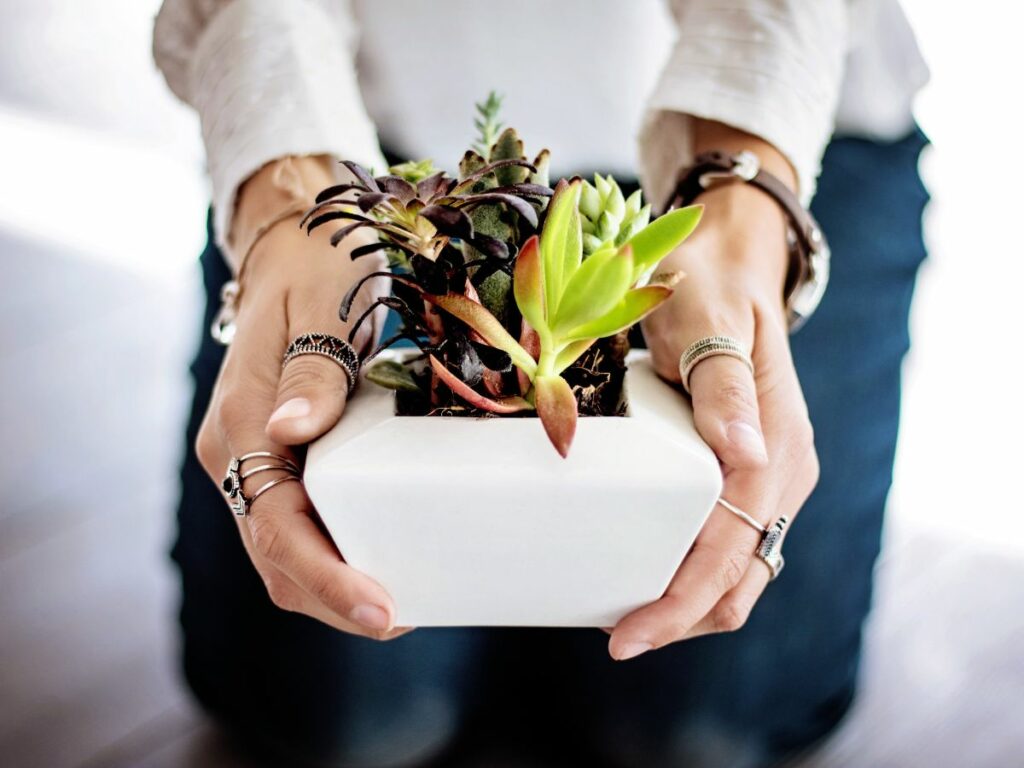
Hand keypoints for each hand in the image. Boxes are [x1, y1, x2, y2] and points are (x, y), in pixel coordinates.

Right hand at [195, 158, 407, 639]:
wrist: (293, 247)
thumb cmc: (314, 269)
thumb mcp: (321, 308)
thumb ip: (310, 373)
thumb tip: (290, 432)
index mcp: (240, 426)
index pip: (278, 527)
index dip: (329, 578)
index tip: (384, 612)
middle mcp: (238, 455)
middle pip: (277, 557)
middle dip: (335, 601)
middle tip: (404, 619)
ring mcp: (255, 460)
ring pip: (283, 552)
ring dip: (334, 589)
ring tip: (401, 606)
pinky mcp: (279, 459)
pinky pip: (299, 525)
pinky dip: (334, 557)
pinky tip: (381, 559)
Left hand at [609, 165, 818, 659]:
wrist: (728, 265)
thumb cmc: (710, 287)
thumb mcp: (708, 321)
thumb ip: (724, 384)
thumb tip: (743, 454)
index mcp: (775, 449)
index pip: (729, 551)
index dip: (680, 602)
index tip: (627, 635)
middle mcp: (781, 472)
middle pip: (738, 580)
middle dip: (681, 618)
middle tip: (616, 637)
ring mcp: (767, 476)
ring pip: (735, 571)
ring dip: (686, 603)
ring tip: (623, 616)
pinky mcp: (746, 473)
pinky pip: (724, 542)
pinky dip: (690, 572)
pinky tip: (646, 572)